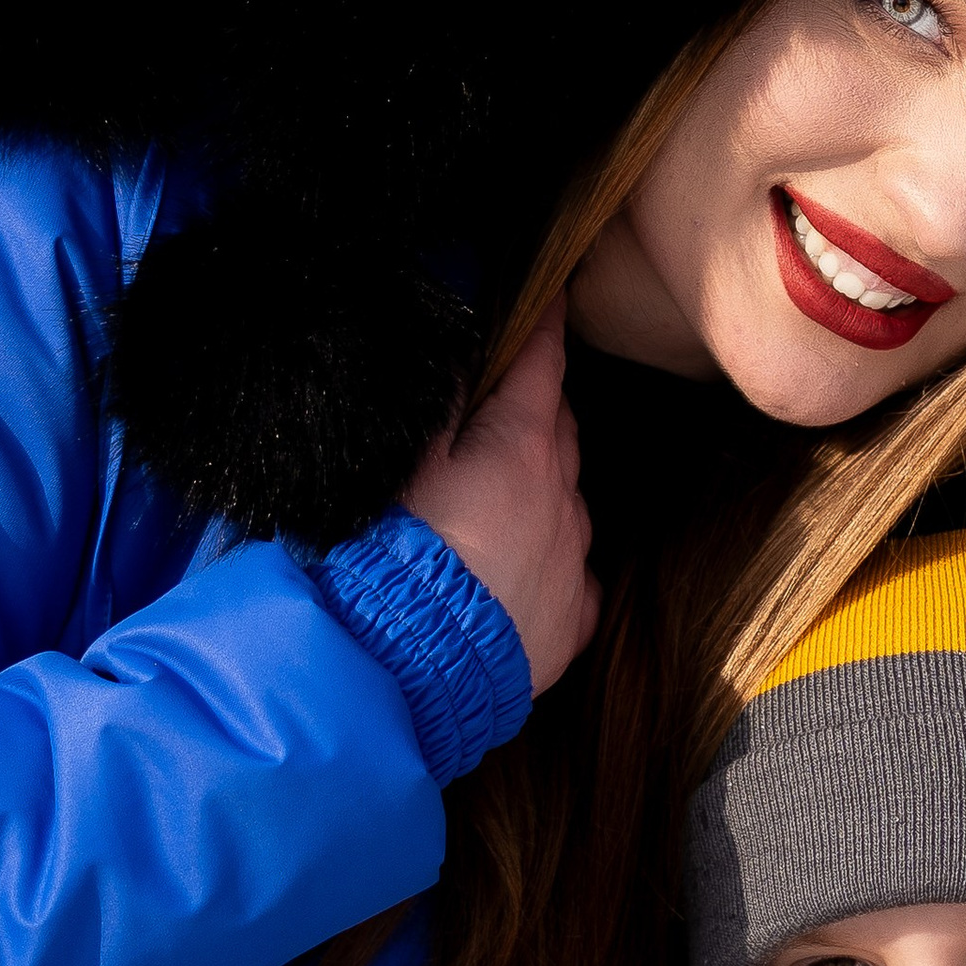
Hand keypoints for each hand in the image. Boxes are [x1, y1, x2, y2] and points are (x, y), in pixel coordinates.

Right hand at [401, 305, 598, 697]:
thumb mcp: (402, 457)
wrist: (407, 670)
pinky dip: (550, 566)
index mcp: (524, 445)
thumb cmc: (390, 554)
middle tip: (498, 405)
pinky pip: (572, 580)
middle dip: (536, 411)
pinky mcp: (569, 624)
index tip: (549, 295)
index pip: (543, 362)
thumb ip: (441, 398)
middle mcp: (565, 498)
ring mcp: (575, 564)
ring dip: (540, 490)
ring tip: (490, 501)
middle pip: (559, 432)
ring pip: (567, 503)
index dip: (544, 324)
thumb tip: (467, 346)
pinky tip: (516, 575)